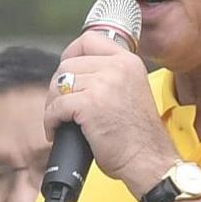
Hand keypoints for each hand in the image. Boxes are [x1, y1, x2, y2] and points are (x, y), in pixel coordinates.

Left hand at [44, 30, 173, 196]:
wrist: (150, 161)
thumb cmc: (139, 138)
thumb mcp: (132, 92)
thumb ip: (111, 78)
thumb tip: (75, 77)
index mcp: (129, 62)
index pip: (89, 40)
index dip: (71, 54)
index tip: (67, 72)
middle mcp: (117, 67)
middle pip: (68, 63)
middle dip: (58, 87)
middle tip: (61, 107)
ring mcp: (103, 83)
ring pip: (59, 84)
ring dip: (52, 104)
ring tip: (59, 120)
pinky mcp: (89, 103)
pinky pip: (56, 106)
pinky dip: (50, 121)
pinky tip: (56, 131)